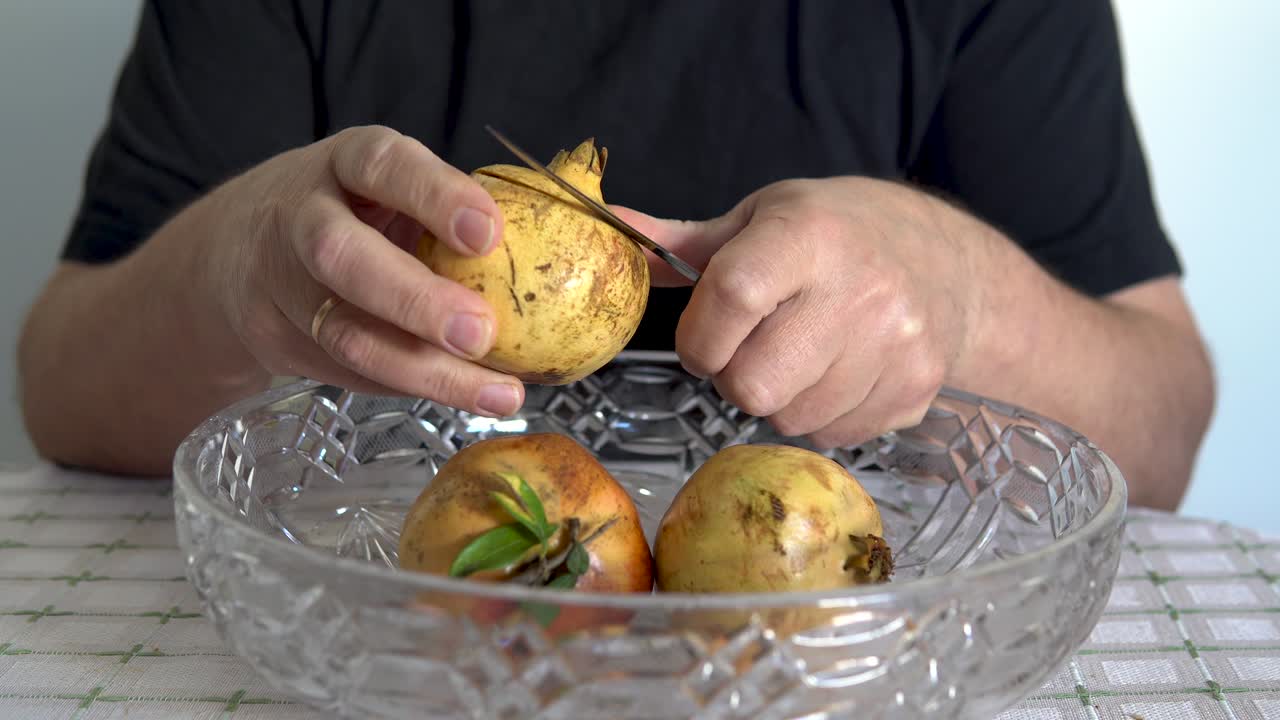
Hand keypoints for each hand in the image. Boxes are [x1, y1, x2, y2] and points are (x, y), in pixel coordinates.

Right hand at [201, 125, 523, 416]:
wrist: (240, 252)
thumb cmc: (358, 212)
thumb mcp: (402, 187)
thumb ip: (485, 205)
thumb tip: (611, 225)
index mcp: (347, 165)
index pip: (384, 165)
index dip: (434, 195)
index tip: (489, 231)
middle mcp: (303, 218)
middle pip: (342, 256)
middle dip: (415, 299)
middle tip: (482, 332)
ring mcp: (283, 286)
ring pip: (344, 333)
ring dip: (424, 371)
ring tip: (498, 394)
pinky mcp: (281, 343)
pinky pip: (350, 373)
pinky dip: (411, 388)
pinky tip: (467, 398)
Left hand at [615, 177, 977, 447]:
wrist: (948, 263)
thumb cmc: (839, 233)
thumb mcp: (764, 218)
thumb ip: (684, 242)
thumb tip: (610, 226)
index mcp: (810, 236)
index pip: (735, 295)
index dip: (700, 333)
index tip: (700, 338)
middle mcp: (860, 292)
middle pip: (753, 384)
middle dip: (732, 376)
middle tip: (749, 348)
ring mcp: (895, 349)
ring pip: (788, 419)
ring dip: (776, 398)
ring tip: (798, 354)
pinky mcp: (914, 393)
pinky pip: (831, 434)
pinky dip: (817, 414)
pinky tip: (834, 372)